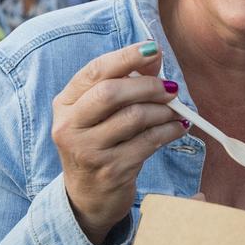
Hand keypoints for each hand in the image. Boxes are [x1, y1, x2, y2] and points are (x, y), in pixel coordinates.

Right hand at [51, 41, 185, 244]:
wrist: (89, 195)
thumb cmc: (101, 143)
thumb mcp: (101, 114)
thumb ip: (123, 83)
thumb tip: (153, 54)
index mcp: (65, 104)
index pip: (94, 72)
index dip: (126, 57)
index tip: (152, 49)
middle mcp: (69, 126)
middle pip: (111, 93)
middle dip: (147, 86)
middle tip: (171, 88)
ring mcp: (87, 151)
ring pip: (133, 118)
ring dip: (163, 111)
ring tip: (176, 111)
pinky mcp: (110, 170)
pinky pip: (148, 142)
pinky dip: (170, 131)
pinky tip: (179, 128)